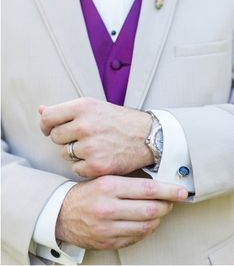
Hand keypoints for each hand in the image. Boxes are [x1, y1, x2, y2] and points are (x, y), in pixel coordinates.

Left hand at [39, 97, 153, 177]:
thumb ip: (66, 110)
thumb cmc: (121, 121)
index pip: (47, 117)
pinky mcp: (96, 165)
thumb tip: (40, 110)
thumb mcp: (95, 107)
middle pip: (56, 138)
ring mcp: (90, 146)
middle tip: (86, 138)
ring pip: (65, 154)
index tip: (53, 129)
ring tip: (96, 147)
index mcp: (83, 107)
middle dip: (66, 140)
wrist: (149, 136)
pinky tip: (100, 158)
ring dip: (76, 154)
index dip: (47, 125)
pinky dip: (85, 167)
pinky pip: (76, 169)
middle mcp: (85, 125)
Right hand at [55, 176, 187, 248]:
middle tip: (171, 202)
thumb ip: (131, 182)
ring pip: (146, 226)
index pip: (148, 189)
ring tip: (159, 212)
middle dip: (167, 206)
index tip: (182, 192)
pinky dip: (146, 230)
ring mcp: (107, 227)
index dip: (169, 191)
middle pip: (151, 210)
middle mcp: (108, 208)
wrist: (60, 214)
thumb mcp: (106, 179)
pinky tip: (145, 222)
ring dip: (158, 219)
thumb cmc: (88, 193)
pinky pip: (136, 237)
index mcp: (109, 187)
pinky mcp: (107, 242)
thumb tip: (162, 184)